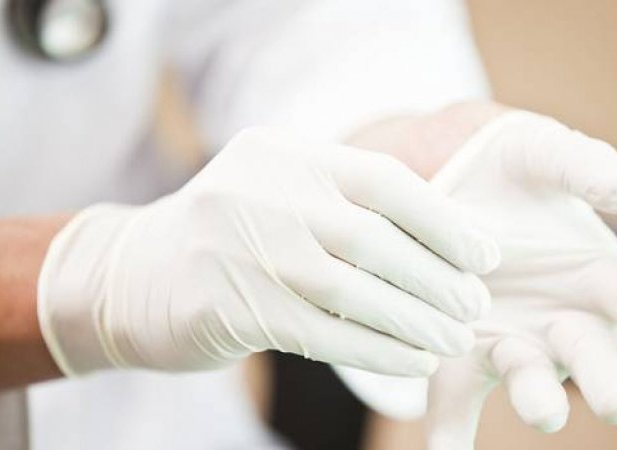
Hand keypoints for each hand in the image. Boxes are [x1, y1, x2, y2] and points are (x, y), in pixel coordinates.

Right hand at [37, 127, 499, 376]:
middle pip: (374, 238)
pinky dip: (378, 350)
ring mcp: (241, 247)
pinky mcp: (227, 306)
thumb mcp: (281, 195)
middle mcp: (264, 191)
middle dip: (437, 278)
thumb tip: (445, 239)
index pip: (384, 180)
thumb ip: (345, 203)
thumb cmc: (231, 236)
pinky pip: (323, 332)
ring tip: (456, 340)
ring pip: (352, 289)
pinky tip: (413, 362)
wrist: (131, 276)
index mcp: (287, 154)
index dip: (445, 221)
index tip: (486, 257)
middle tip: (476, 308)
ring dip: (415, 321)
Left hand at [334, 109, 616, 447]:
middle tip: (612, 402)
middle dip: (605, 381)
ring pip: (529, 378)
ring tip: (539, 409)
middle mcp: (561, 319)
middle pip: (591, 356)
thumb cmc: (513, 171)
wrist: (450, 185)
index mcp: (596, 277)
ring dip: (537, 399)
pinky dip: (451, 429)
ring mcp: (512, 340)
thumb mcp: (546, 153)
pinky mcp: (461, 354)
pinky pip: (456, 397)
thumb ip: (585, 165)